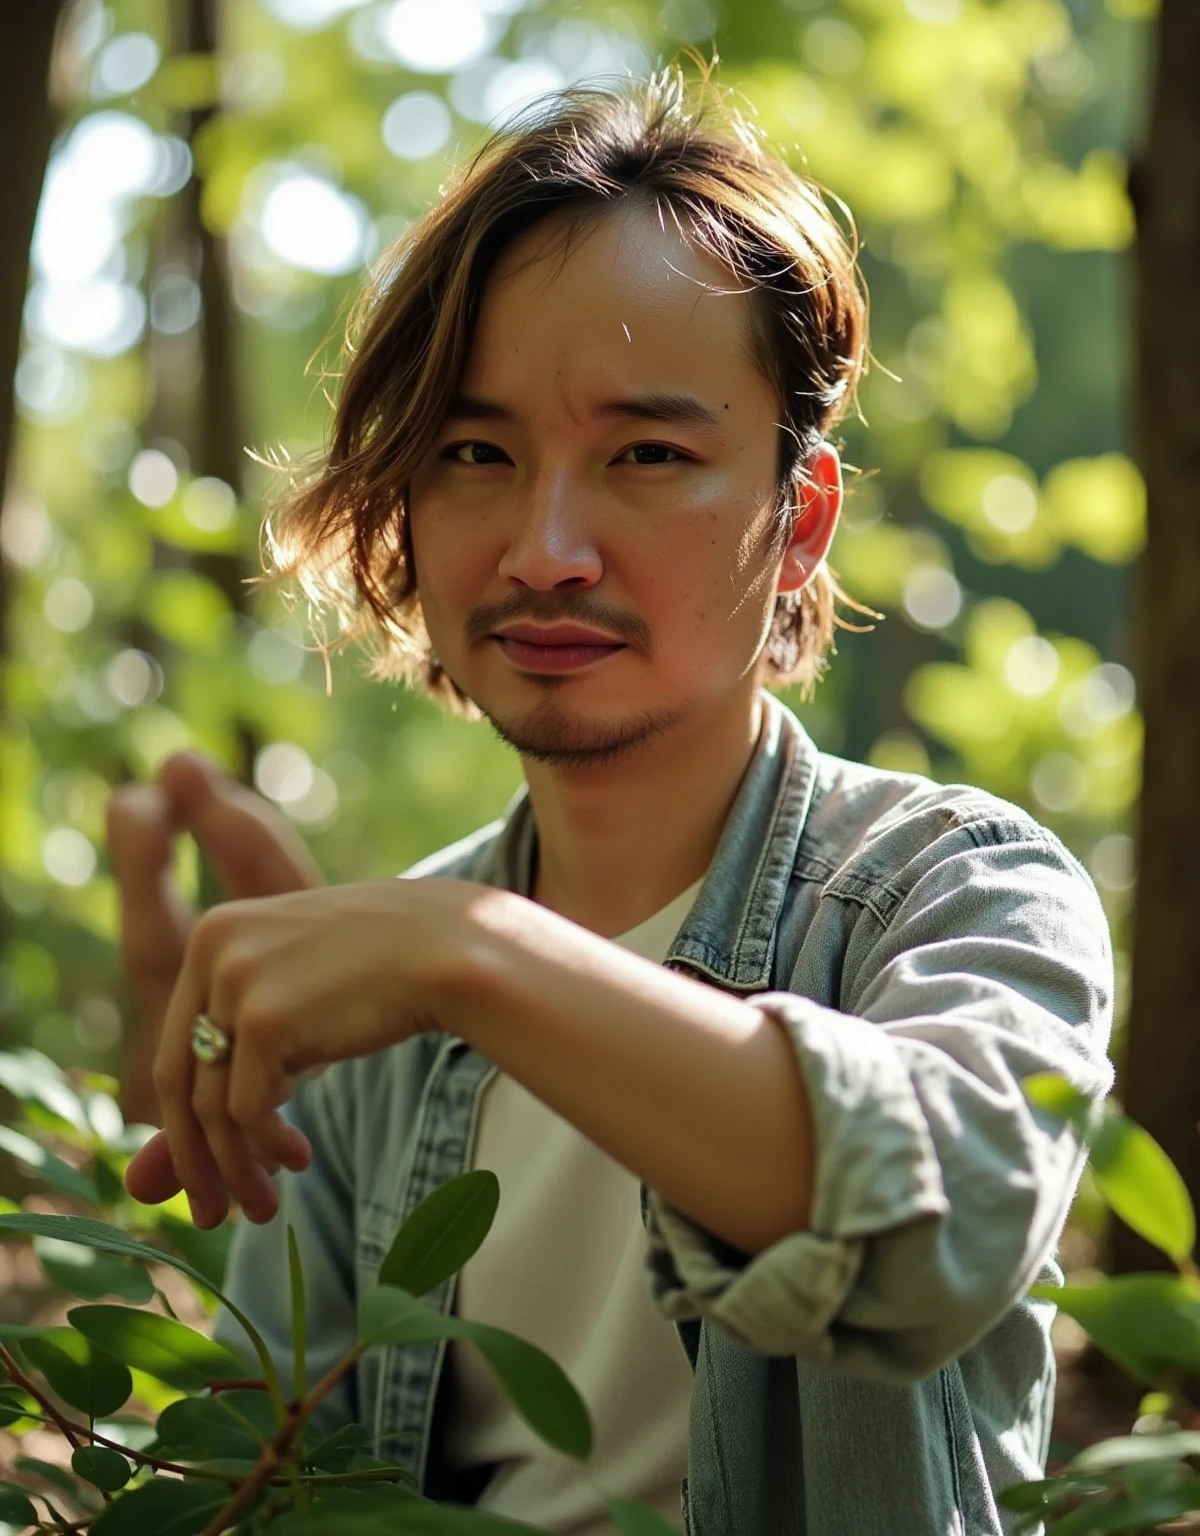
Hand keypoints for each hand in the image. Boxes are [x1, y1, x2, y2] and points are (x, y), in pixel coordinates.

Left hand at [123, 877, 477, 1227]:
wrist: (448, 949)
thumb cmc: (379, 979)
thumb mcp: (292, 1020)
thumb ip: (227, 1079)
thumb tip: (139, 1184)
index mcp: (213, 934)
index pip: (178, 1047)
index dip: (186, 1122)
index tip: (205, 1173)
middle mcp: (211, 949)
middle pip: (178, 1080)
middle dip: (196, 1159)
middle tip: (213, 1215)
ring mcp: (235, 980)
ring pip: (209, 1104)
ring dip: (236, 1167)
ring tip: (264, 1206)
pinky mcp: (264, 1017)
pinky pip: (246, 1109)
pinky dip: (268, 1147)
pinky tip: (300, 1158)